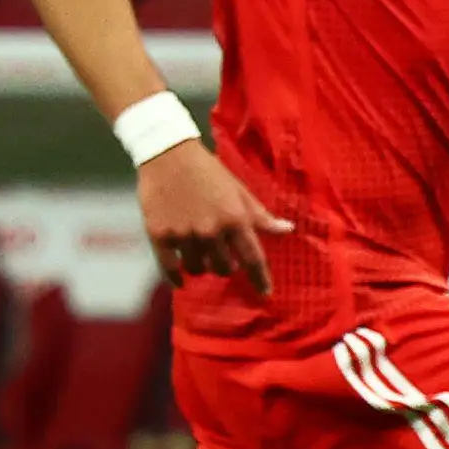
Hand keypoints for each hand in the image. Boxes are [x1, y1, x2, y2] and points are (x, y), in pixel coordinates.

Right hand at [139, 142, 294, 292]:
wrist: (168, 154)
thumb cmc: (209, 172)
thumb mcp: (239, 191)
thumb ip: (261, 216)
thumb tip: (288, 230)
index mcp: (234, 219)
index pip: (252, 258)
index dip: (260, 279)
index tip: (265, 293)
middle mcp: (210, 231)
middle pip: (223, 268)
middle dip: (226, 267)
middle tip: (223, 259)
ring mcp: (184, 234)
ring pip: (197, 269)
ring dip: (202, 267)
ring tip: (200, 256)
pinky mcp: (159, 236)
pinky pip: (170, 269)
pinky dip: (176, 277)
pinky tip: (180, 279)